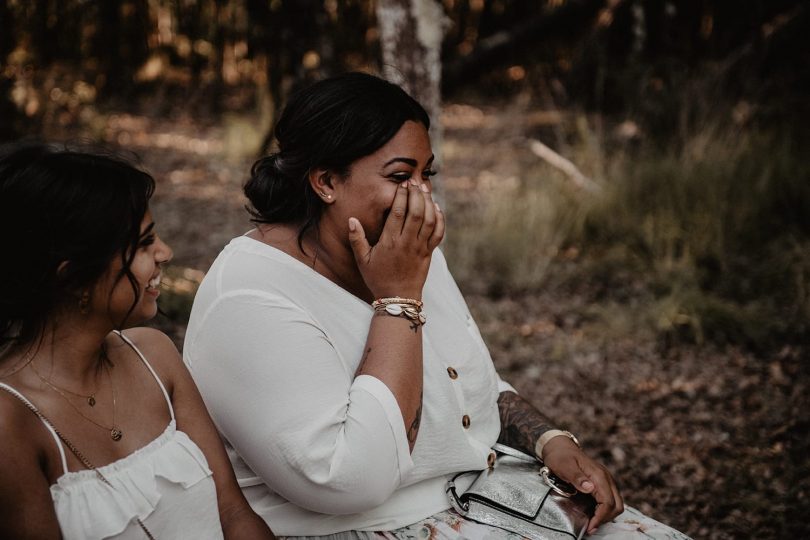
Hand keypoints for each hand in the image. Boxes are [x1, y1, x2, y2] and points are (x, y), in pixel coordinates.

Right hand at [348, 180, 444, 298]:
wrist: (398, 298)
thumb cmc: (378, 278)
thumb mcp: (362, 260)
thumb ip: (357, 239)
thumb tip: (352, 219)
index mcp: (390, 242)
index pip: (398, 213)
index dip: (402, 196)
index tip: (403, 185)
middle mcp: (407, 243)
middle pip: (416, 213)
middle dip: (417, 194)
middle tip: (415, 182)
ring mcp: (420, 248)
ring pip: (429, 220)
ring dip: (429, 202)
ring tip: (425, 189)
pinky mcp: (429, 253)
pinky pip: (438, 233)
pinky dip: (440, 219)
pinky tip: (436, 208)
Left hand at [542, 437, 623, 534]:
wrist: (560, 447)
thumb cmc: (560, 457)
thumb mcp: (564, 466)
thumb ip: (576, 477)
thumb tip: (590, 488)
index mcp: (598, 475)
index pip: (608, 502)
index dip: (601, 517)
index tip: (590, 526)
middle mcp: (606, 478)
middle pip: (617, 505)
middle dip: (606, 518)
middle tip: (591, 527)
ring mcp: (606, 481)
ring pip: (616, 504)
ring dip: (606, 516)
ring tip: (592, 523)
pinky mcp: (602, 483)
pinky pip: (610, 500)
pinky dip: (605, 510)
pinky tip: (594, 514)